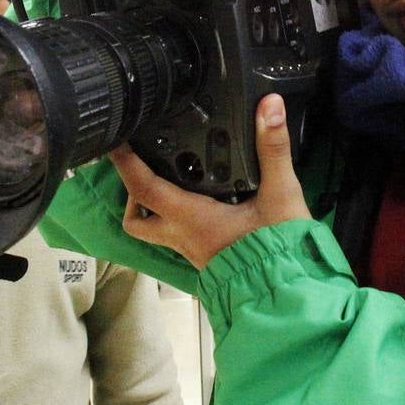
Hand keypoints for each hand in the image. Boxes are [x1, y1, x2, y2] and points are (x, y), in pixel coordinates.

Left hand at [109, 94, 310, 269]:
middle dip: (132, 192)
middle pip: (136, 219)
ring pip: (155, 231)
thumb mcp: (281, 195)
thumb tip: (270, 106)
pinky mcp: (206, 259)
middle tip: (143, 164)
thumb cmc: (280, 251)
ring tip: (171, 179)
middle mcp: (183, 237)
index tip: (114, 141)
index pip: (143, 188)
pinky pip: (178, 236)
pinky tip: (201, 200)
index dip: (125, 163)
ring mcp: (192, 251)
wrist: (289, 299)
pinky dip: (178, 217)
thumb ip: (273, 148)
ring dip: (153, 209)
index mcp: (191, 218)